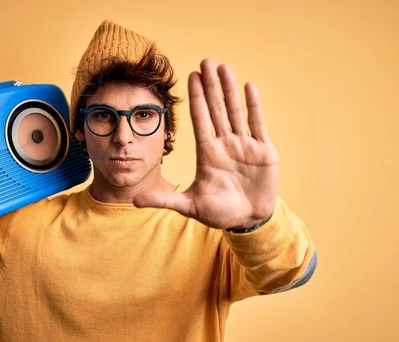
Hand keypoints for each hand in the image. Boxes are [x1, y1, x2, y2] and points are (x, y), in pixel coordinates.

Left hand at [133, 59, 278, 229]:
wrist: (247, 221)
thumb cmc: (219, 212)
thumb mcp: (189, 206)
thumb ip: (164, 200)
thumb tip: (135, 201)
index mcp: (207, 153)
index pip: (200, 119)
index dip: (196, 98)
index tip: (191, 77)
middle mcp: (224, 144)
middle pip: (217, 109)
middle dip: (211, 86)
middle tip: (206, 62)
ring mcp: (244, 145)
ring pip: (236, 111)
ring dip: (230, 89)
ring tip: (224, 67)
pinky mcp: (263, 151)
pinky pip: (258, 124)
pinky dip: (254, 106)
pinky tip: (249, 86)